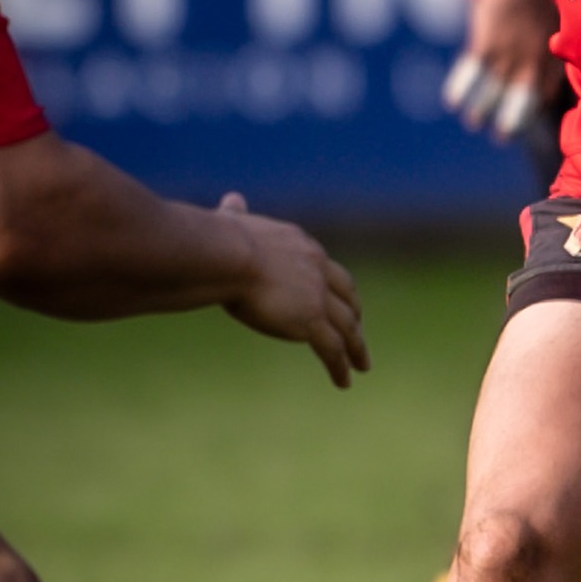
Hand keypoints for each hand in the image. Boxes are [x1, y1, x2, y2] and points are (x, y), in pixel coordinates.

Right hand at [217, 193, 369, 387]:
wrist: (227, 254)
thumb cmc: (219, 239)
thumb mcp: (233, 222)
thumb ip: (236, 215)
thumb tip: (232, 199)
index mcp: (301, 245)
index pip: (327, 268)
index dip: (335, 286)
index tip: (339, 298)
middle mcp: (318, 268)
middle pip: (347, 296)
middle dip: (355, 315)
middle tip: (359, 332)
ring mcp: (318, 295)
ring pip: (347, 327)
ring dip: (356, 348)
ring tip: (362, 365)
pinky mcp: (311, 320)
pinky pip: (332, 349)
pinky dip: (340, 366)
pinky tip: (344, 382)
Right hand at [443, 0, 559, 141]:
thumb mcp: (557, 27)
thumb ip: (554, 54)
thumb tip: (553, 79)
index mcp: (550, 59)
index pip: (543, 96)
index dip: (532, 111)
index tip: (523, 122)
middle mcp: (530, 62)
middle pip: (521, 102)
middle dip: (511, 123)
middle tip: (503, 138)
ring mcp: (508, 54)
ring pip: (494, 92)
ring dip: (482, 110)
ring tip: (474, 124)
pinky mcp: (486, 43)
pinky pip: (472, 74)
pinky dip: (461, 89)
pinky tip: (452, 102)